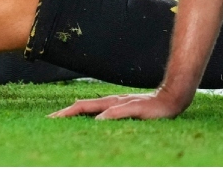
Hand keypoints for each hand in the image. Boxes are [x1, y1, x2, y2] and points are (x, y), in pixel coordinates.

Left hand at [49, 90, 190, 121]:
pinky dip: (107, 115)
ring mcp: (124, 103)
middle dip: (66, 112)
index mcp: (110, 103)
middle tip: (50, 119)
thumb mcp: (128, 113)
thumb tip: (96, 122)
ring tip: (64, 117)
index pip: (84, 106)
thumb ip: (113, 116)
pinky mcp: (136, 107)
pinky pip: (119, 112)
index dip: (67, 112)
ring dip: (79, 111)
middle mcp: (114, 101)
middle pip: (84, 105)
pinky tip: (99, 119)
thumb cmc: (150, 108)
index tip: (51, 119)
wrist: (172, 99)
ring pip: (96, 106)